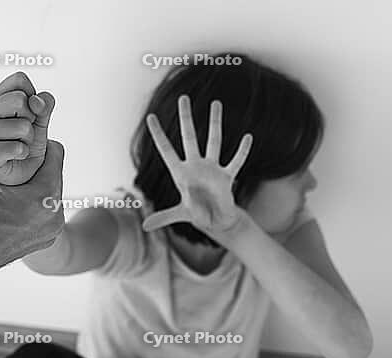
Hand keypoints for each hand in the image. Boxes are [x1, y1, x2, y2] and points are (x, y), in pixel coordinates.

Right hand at [0, 71, 55, 185]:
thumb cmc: (27, 138)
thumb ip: (44, 104)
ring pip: (22, 127)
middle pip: (19, 100)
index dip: (32, 95)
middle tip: (24, 129)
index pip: (19, 79)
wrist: (20, 168)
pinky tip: (15, 155)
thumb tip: (36, 101)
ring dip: (29, 139)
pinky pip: (17, 148)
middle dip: (31, 118)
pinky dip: (24, 153)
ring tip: (20, 143)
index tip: (29, 111)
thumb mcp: (41, 118)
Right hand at [0, 74, 63, 280]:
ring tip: (4, 185)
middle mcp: (54, 216)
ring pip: (47, 192)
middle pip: (52, 172)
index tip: (18, 139)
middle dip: (33, 164)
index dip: (35, 141)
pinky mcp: (42, 243)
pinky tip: (5, 204)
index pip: (55, 150)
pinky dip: (27, 204)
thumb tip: (10, 117)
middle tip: (9, 161)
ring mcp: (49, 233)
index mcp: (44, 194)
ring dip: (30, 185)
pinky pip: (42, 212)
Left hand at [142, 96, 252, 243]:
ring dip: (215, 123)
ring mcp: (212, 168)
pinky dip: (241, 151)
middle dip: (186, 118)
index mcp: (180, 173)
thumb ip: (163, 217)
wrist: (217, 221)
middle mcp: (195, 166)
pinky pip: (235, 161)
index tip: (150, 117)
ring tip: (216, 103)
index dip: (159, 134)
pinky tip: (247, 137)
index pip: (166, 150)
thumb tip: (144, 225)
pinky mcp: (227, 177)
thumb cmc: (197, 214)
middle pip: (189, 137)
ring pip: (214, 141)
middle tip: (183, 97)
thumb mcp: (179, 215)